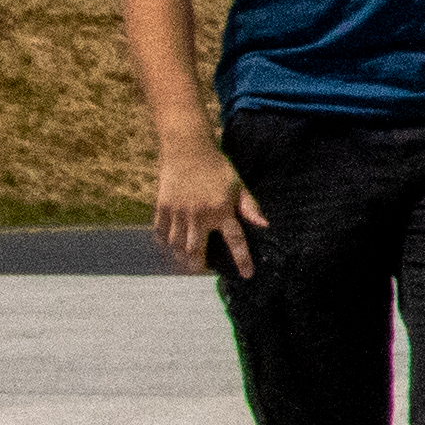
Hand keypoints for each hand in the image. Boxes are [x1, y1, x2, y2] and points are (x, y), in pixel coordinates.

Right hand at [155, 141, 263, 275]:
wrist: (188, 149)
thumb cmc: (217, 167)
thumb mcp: (238, 185)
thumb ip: (250, 207)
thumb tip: (264, 225)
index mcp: (222, 210)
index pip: (236, 241)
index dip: (243, 259)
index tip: (247, 275)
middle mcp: (200, 215)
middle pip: (196, 250)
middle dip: (197, 267)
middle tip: (199, 274)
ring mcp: (179, 212)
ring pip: (177, 245)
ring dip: (179, 259)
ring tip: (182, 267)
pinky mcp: (163, 207)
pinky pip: (160, 231)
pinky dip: (163, 243)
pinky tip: (166, 250)